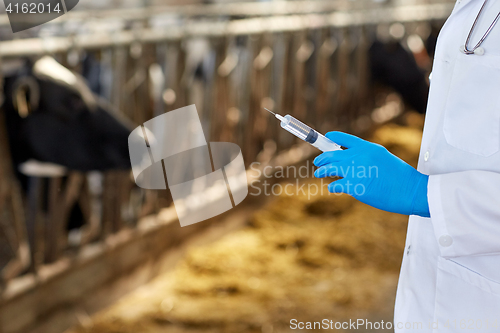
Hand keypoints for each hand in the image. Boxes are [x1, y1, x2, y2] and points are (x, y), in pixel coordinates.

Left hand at [313, 132, 429, 216]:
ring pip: (331, 168)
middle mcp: (360, 156)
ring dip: (322, 170)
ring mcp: (356, 170)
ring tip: (319, 173)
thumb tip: (349, 161)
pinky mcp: (354, 185)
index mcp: (368, 148)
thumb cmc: (400, 177)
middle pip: (333, 154)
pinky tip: (332, 187)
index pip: (346, 139)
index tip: (327, 137)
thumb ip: (367, 157)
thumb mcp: (384, 158)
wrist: (410, 190)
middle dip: (323, 158)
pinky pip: (336, 185)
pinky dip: (333, 186)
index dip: (334, 137)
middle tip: (318, 162)